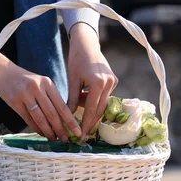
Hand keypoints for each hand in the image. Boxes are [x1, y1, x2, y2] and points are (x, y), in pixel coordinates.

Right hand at [0, 49, 80, 141]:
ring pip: (40, 118)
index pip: (62, 105)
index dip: (70, 121)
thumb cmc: (24, 80)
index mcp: (47, 83)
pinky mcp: (14, 102)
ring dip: (48, 131)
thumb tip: (62, 119)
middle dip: (60, 129)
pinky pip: (28, 119)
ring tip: (54, 139)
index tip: (78, 132)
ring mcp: (25, 95)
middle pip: (52, 114)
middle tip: (66, 140)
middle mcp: (37, 88)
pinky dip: (36, 128)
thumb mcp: (40, 82)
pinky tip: (41, 133)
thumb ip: (50, 97)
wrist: (3, 72)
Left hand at [66, 23, 117, 138]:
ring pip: (101, 104)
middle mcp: (109, 84)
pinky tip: (84, 101)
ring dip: (90, 110)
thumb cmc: (76, 60)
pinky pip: (103, 96)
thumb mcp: (72, 80)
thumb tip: (66, 117)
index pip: (91, 110)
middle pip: (99, 109)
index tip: (80, 134)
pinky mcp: (113, 81)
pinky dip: (94, 101)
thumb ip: (71, 99)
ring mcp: (113, 82)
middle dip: (90, 122)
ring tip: (79, 116)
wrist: (87, 45)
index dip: (85, 123)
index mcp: (98, 83)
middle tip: (81, 134)